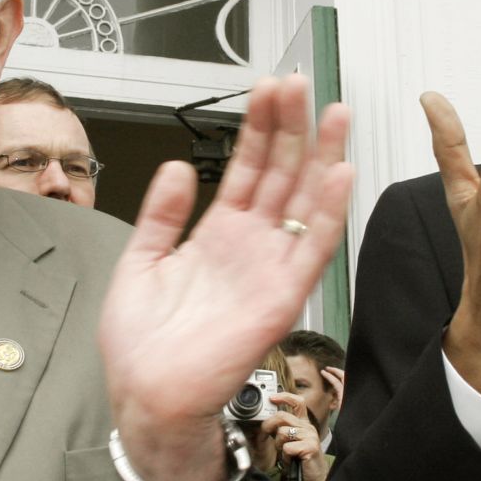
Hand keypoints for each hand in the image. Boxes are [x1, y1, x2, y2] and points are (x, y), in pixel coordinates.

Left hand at [99, 75, 352, 480]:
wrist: (146, 396)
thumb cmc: (142, 345)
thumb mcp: (142, 261)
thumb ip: (163, 214)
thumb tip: (179, 166)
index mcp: (218, 236)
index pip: (247, 168)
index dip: (259, 127)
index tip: (266, 89)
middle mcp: (250, 247)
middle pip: (281, 174)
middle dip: (292, 127)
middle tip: (300, 84)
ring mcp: (269, 269)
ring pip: (304, 201)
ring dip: (321, 156)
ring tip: (334, 113)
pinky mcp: (281, 298)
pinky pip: (311, 249)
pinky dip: (327, 212)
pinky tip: (339, 174)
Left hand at [261, 392, 328, 480]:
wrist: (314, 479)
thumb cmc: (300, 461)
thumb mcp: (291, 442)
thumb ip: (282, 430)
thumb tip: (266, 424)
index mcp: (304, 424)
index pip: (297, 403)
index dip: (284, 397)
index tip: (272, 398)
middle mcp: (308, 427)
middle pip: (282, 416)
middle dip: (268, 425)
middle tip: (265, 435)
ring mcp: (310, 436)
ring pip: (282, 432)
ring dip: (279, 446)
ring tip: (287, 454)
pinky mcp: (310, 446)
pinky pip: (287, 448)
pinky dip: (285, 457)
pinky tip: (292, 461)